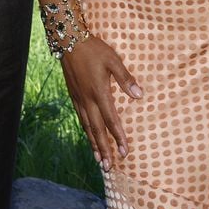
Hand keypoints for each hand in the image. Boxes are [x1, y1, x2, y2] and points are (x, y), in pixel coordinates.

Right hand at [60, 35, 141, 169]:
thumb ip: (125, 78)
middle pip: (97, 130)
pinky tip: (89, 136)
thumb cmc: (93, 49)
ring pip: (87, 127)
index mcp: (99, 92)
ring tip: (99, 160)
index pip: (111, 120)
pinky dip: (86, 131)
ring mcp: (79, 98)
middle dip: (104, 149)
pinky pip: (81, 118)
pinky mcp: (73, 95)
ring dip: (94, 144)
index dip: (118, 137)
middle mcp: (88, 99)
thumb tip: (139, 94)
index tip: (125, 152)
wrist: (68, 40)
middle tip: (109, 167)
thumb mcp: (113, 59)